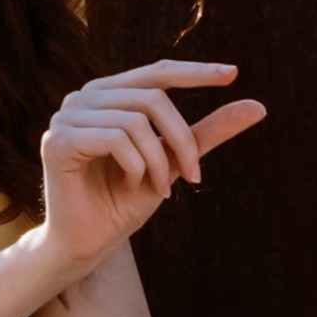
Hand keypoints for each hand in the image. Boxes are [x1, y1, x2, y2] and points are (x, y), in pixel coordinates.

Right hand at [34, 58, 268, 275]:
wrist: (88, 244)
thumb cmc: (124, 201)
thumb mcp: (174, 163)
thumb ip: (207, 134)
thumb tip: (259, 106)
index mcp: (109, 95)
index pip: (156, 72)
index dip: (195, 71)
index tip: (233, 74)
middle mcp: (84, 97)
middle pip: (153, 97)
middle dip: (181, 139)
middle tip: (194, 176)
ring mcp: (67, 116)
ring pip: (136, 121)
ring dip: (159, 162)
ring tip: (158, 188)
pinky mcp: (58, 140)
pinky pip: (116, 138)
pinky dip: (136, 166)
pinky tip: (131, 186)